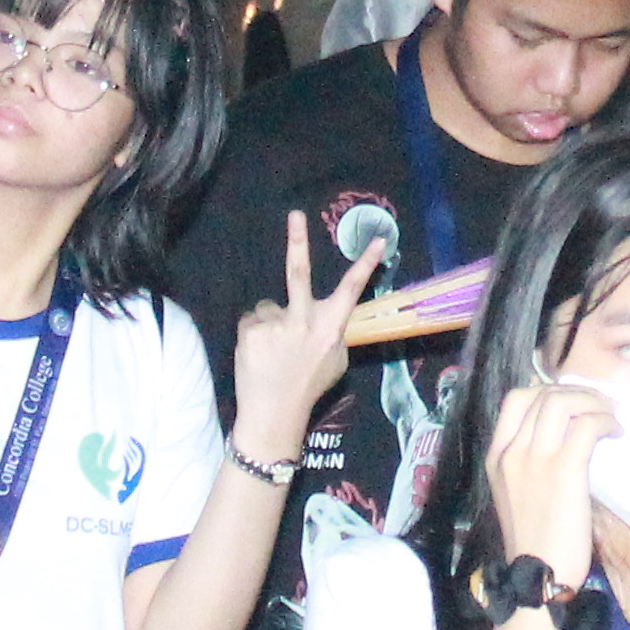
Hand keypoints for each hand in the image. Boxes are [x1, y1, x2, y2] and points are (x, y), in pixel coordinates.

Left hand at [231, 205, 377, 466]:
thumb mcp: (335, 362)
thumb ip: (332, 332)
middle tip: (295, 214)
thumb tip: (325, 314)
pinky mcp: (250, 332)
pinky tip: (259, 356)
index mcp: (329, 329)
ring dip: (270, 323)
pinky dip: (254, 335)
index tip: (379, 240)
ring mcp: (275, 326)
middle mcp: (303, 322)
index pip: (351, 290)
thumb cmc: (308, 386)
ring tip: (272, 352)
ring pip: (270, 307)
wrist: (273, 415)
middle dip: (298, 240)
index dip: (366, 264)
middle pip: (299, 272)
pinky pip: (252, 322)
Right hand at [484, 376, 616, 576]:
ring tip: (610, 415)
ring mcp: (534, 459)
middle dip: (576, 392)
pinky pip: (586, 426)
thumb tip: (565, 434)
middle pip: (541, 394)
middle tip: (599, 405)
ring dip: (592, 401)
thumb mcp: (517, 494)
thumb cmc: (535, 541)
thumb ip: (530, 462)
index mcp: (496, 457)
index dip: (548, 390)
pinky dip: (605, 421)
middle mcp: (511, 452)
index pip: (516, 399)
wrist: (537, 577)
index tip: (574, 401)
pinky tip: (616, 432)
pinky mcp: (563, 471)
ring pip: (561, 402)